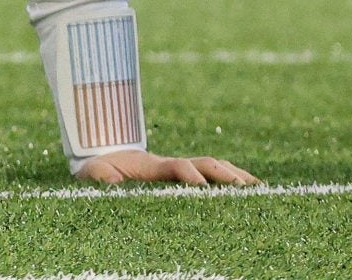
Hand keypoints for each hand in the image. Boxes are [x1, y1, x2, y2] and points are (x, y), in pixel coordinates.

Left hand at [74, 149, 255, 186]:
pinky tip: (254, 192)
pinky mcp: (185, 180)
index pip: (176, 166)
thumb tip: (111, 180)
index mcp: (150, 166)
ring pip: (213, 168)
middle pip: (203, 163)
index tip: (201, 185)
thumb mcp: (92, 173)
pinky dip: (234, 180)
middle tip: (242, 188)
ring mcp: (181, 171)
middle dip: (223, 174)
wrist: (100, 159)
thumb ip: (100, 175)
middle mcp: (171, 166)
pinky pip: (213, 177)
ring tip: (259, 189)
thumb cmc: (96, 171)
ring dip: (235, 175)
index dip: (189, 173)